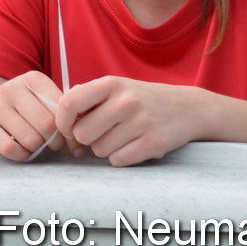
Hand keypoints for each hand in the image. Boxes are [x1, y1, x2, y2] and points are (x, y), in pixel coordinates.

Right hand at [0, 71, 64, 161]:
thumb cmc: (21, 108)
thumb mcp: (41, 101)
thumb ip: (63, 115)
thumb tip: (80, 145)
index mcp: (33, 79)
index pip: (61, 110)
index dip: (68, 129)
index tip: (65, 136)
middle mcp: (12, 88)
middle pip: (47, 126)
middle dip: (53, 141)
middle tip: (49, 143)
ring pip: (30, 139)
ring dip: (35, 149)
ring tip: (32, 144)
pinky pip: (10, 149)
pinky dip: (20, 155)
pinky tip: (19, 150)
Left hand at [56, 75, 210, 166]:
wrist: (187, 108)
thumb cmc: (141, 99)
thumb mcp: (115, 88)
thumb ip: (87, 98)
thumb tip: (59, 119)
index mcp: (110, 84)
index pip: (70, 102)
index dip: (61, 121)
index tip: (66, 128)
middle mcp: (125, 101)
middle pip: (82, 133)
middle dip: (85, 139)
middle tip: (97, 134)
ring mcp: (140, 122)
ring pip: (99, 150)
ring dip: (104, 149)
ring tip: (118, 138)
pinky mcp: (153, 143)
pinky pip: (118, 160)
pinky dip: (119, 158)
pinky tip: (130, 146)